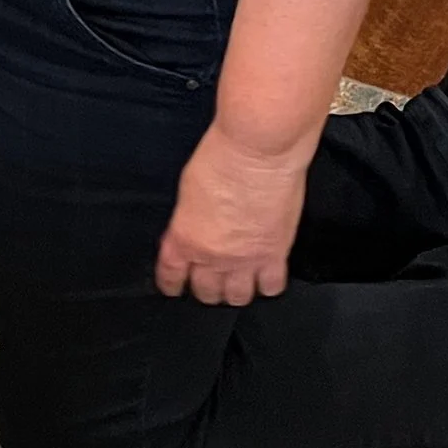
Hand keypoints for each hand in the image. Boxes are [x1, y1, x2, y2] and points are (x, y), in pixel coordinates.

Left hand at [154, 128, 309, 304]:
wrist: (258, 151)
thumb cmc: (222, 156)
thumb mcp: (188, 188)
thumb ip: (188, 218)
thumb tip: (192, 229)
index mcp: (184, 238)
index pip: (171, 275)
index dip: (172, 284)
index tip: (174, 286)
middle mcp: (213, 256)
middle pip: (207, 292)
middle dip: (206, 288)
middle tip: (211, 279)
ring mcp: (246, 259)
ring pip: (238, 297)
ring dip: (236, 291)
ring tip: (239, 280)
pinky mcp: (275, 254)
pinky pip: (271, 287)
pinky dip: (268, 284)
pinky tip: (266, 276)